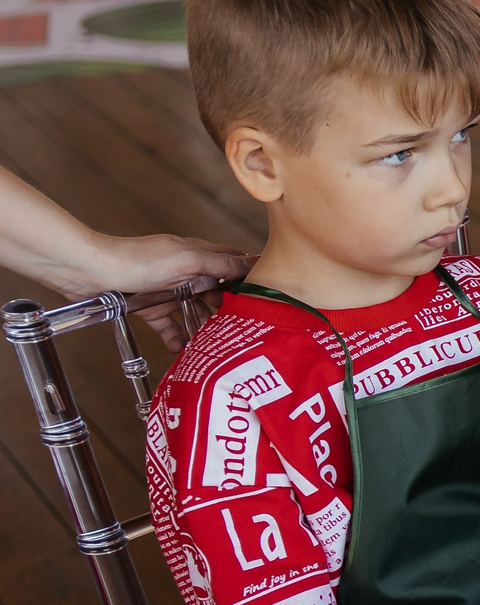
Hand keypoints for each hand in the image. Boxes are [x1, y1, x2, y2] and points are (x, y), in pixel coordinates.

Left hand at [68, 232, 249, 347]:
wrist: (90, 272)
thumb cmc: (137, 260)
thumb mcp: (187, 259)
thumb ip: (220, 263)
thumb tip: (253, 262)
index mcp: (198, 254)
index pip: (233, 263)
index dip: (250, 278)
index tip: (265, 297)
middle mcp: (186, 272)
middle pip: (217, 291)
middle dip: (230, 308)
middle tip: (244, 329)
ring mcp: (168, 290)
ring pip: (195, 311)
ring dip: (205, 327)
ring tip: (217, 345)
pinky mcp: (150, 307)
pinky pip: (169, 325)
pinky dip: (176, 338)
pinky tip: (183, 350)